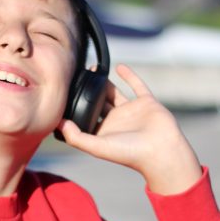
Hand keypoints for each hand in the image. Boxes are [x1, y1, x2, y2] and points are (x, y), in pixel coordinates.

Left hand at [58, 64, 202, 194]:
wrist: (161, 150)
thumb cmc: (129, 153)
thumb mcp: (97, 147)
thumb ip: (76, 137)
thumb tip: (58, 123)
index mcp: (103, 132)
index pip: (85, 117)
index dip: (74, 107)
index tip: (63, 94)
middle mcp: (116, 121)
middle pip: (97, 103)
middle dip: (88, 92)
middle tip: (76, 76)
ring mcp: (131, 111)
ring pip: (114, 93)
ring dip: (104, 82)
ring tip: (93, 69)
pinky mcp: (146, 103)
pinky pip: (137, 86)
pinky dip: (129, 76)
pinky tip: (119, 67)